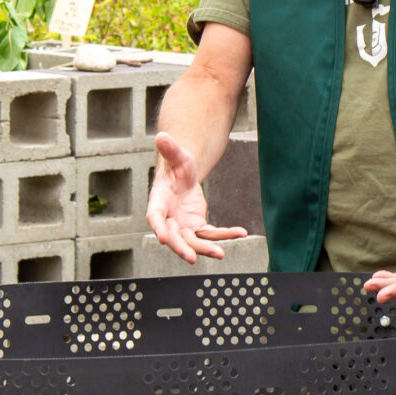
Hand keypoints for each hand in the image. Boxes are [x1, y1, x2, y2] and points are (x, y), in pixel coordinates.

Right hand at [145, 132, 246, 263]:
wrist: (184, 175)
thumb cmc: (176, 165)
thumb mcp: (176, 156)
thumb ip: (170, 149)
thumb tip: (162, 136)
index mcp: (158, 202)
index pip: (155, 217)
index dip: (158, 228)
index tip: (163, 239)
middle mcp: (169, 218)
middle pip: (174, 236)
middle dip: (182, 248)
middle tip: (191, 258)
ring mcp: (183, 225)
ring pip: (193, 241)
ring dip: (205, 248)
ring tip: (220, 253)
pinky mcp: (197, 227)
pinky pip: (211, 234)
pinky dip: (225, 234)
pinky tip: (240, 232)